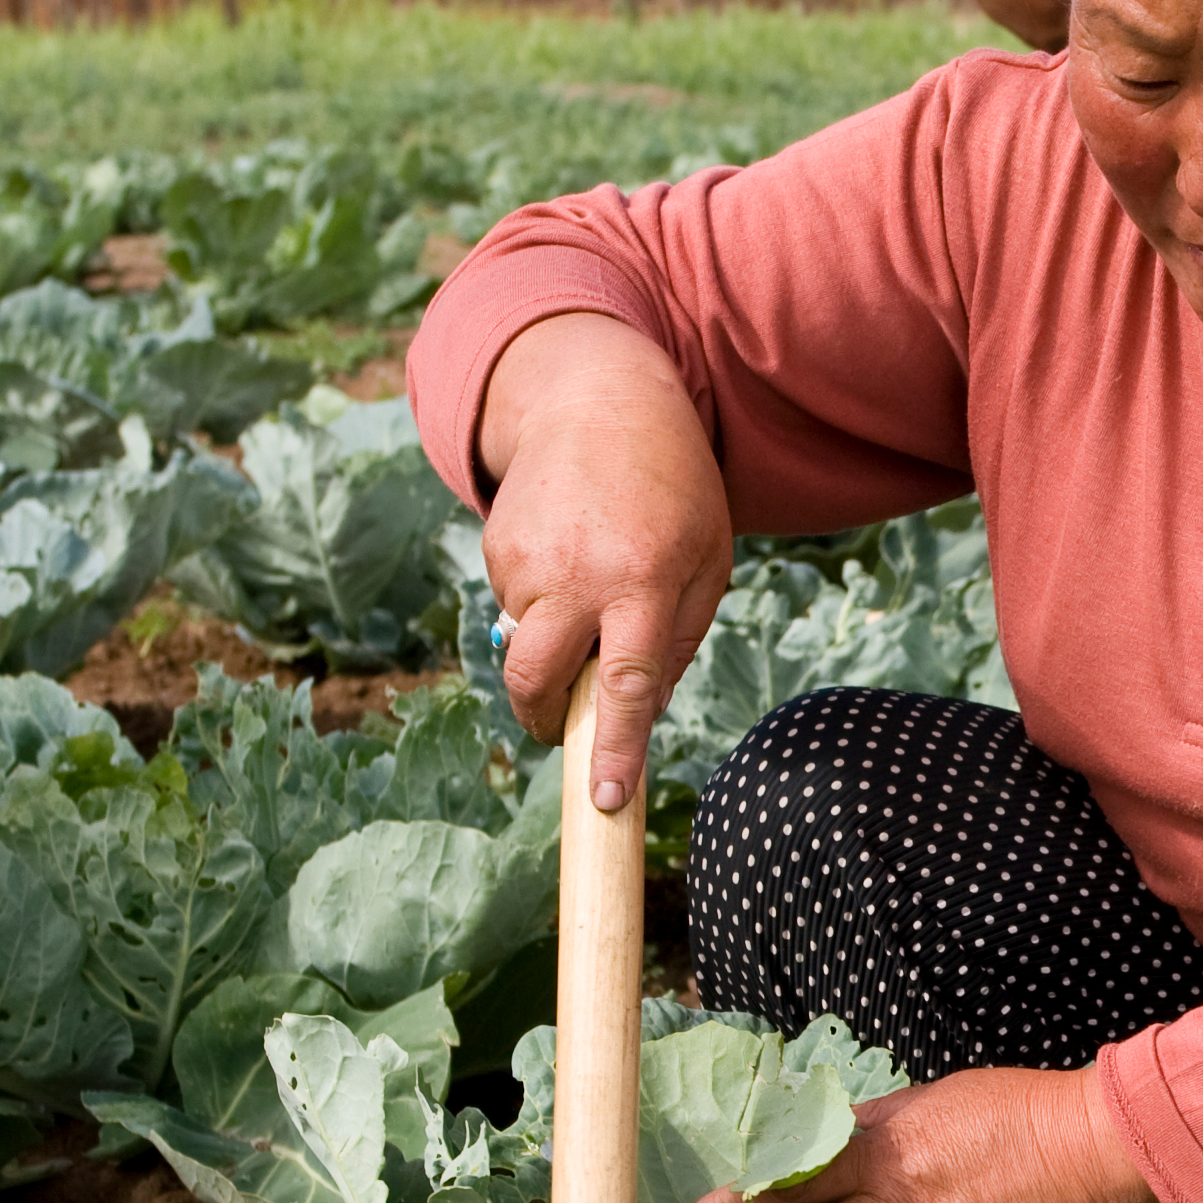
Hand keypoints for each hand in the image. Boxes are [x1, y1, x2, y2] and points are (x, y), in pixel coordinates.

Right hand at [477, 313, 732, 806]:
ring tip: (594, 581)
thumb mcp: (707, 561)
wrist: (599, 402)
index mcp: (644, 581)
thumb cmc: (673, 490)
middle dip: (546, 720)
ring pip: (527, 644)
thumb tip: (639, 714)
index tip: (604, 799)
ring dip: (556, 641)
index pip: (625, 684)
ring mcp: (526, 560)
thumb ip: (676, 642)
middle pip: (539, 681)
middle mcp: (578, 573)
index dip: (613, 748)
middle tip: (562, 728)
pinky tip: (568, 553)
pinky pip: (514, 606)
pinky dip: (540, 603)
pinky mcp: (495, 548)